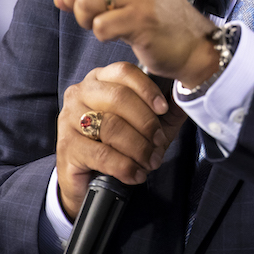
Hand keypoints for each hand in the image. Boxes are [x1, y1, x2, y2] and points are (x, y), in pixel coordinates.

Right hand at [55, 61, 185, 218]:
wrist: (88, 181)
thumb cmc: (118, 146)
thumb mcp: (147, 124)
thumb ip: (167, 109)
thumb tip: (187, 94)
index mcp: (100, 79)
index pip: (124, 72)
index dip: (147, 89)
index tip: (163, 109)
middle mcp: (80, 93)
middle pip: (118, 98)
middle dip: (146, 123)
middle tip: (159, 142)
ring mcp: (68, 119)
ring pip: (111, 126)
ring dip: (138, 147)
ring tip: (150, 160)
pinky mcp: (66, 147)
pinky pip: (101, 154)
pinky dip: (125, 166)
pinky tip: (136, 173)